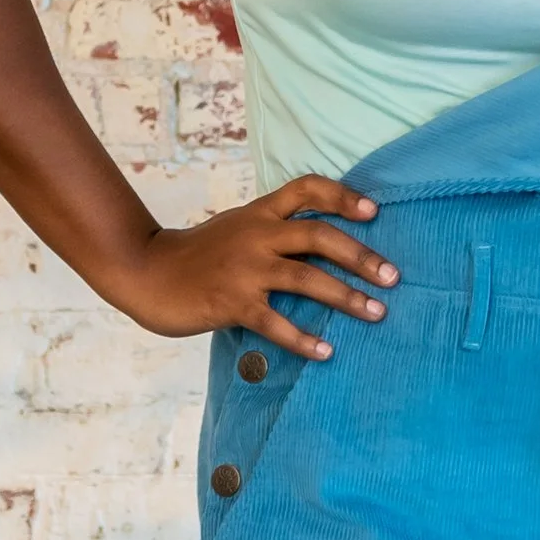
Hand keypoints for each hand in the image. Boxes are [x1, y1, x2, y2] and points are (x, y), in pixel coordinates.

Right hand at [108, 175, 396, 359]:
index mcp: (258, 213)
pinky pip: (276, 322)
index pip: (306, 189)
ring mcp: (244, 269)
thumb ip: (271, 231)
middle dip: (361, 256)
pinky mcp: (231, 302)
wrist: (146, 272)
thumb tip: (320, 248)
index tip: (375, 212)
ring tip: (377, 312)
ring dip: (346, 297)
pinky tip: (327, 351)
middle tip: (393, 276)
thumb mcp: (236, 229)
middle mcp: (256, 235)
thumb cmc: (196, 256)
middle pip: (319, 236)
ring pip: (306, 278)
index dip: (342, 197)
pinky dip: (304, 338)